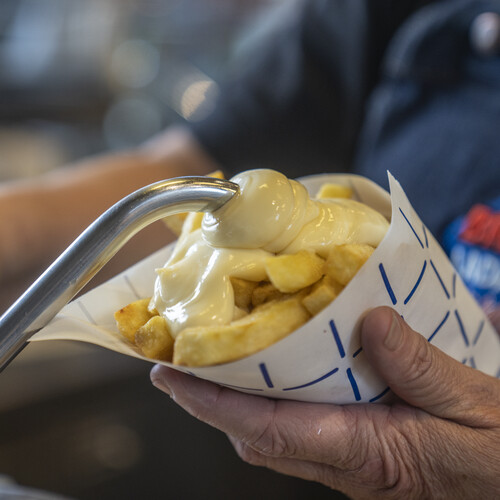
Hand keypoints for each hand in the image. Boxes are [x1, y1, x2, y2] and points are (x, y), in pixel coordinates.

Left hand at [150, 306, 499, 498]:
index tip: (172, 379)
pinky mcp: (358, 452)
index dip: (213, 404)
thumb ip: (419, 365)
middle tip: (181, 364)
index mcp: (369, 452)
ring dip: (237, 404)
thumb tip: (370, 321)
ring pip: (273, 437)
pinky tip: (277, 373)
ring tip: (215, 364)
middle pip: (257, 436)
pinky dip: (273, 402)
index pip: (269, 428)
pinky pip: (299, 430)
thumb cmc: (499, 450)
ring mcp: (350, 462)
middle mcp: (347, 463)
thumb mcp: (471, 403)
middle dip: (210, 405)